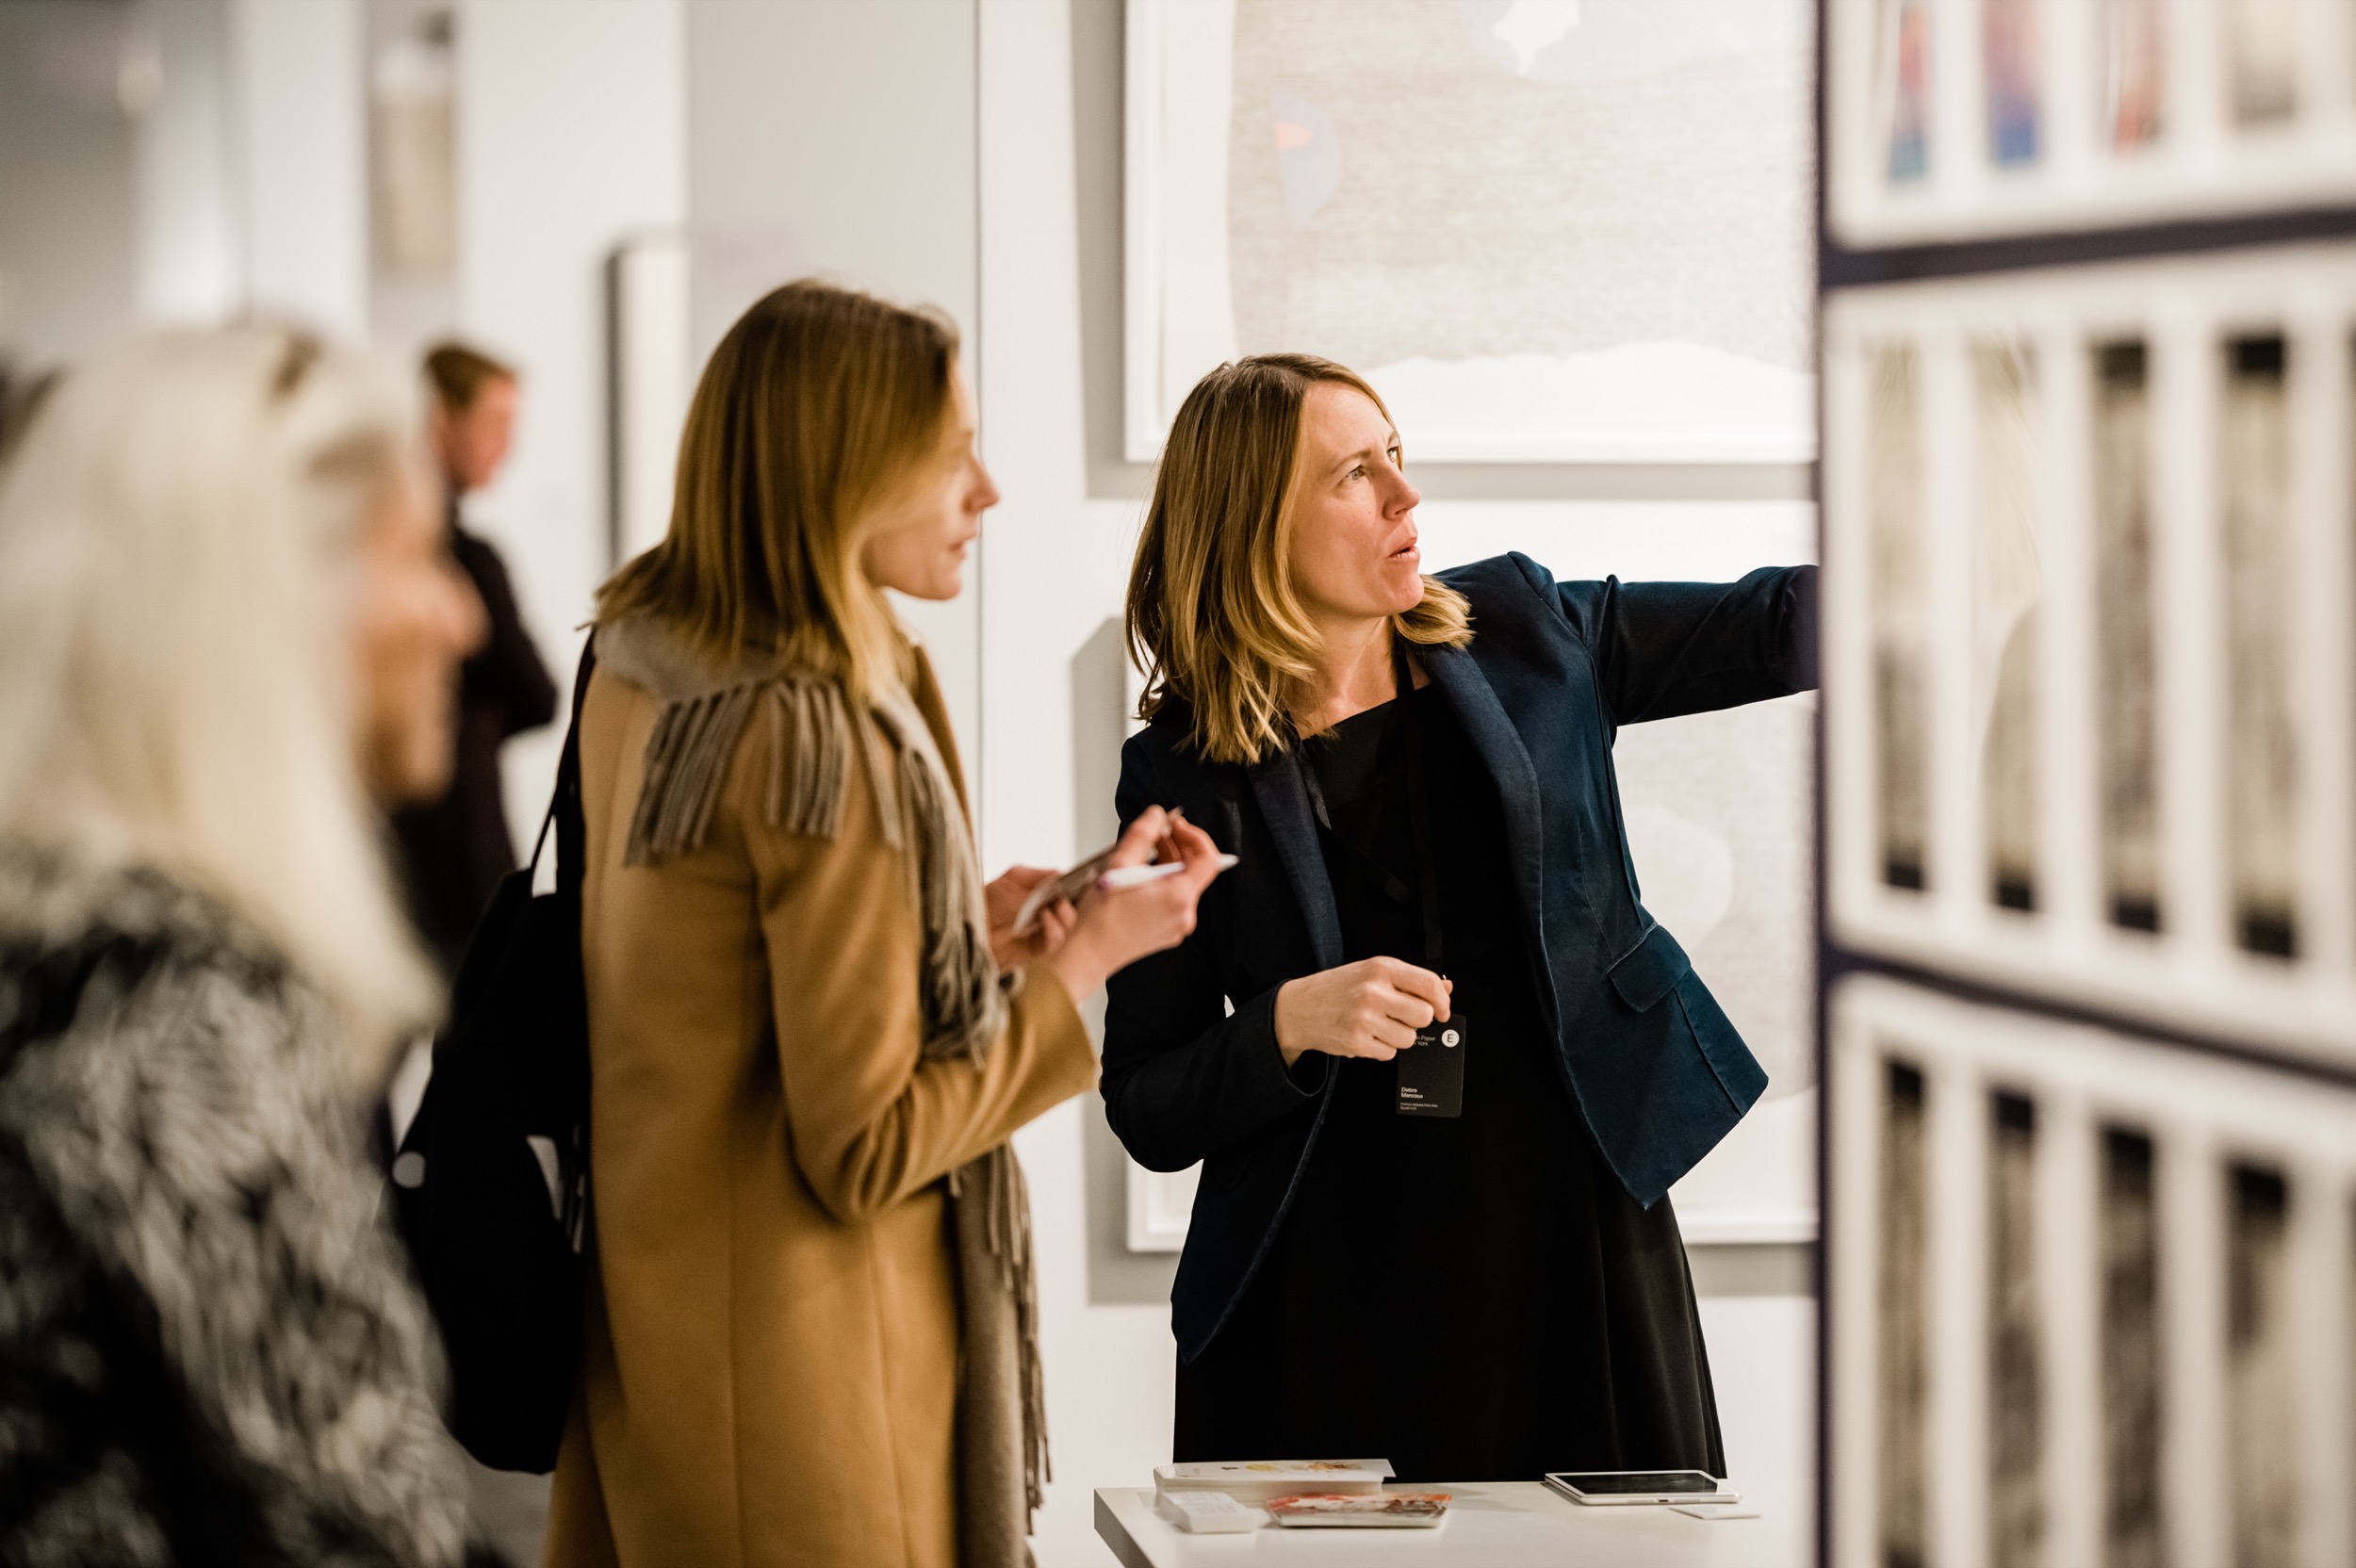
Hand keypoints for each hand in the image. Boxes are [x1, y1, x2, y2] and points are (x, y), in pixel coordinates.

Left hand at [985, 866, 1076, 971]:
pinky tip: (1044, 918)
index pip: (1068, 887)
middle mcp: (1045, 910)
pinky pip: (1054, 941)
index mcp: (1042, 892)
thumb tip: (1061, 875)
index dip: (1078, 883)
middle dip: (1072, 900)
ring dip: (1063, 915)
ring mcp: (1042, 929)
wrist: (968, 928)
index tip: (1084, 877)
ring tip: (1050, 907)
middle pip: (1072, 906)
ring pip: (1067, 925)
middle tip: (1065, 894)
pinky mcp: (1037, 948)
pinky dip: (1053, 929)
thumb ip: (1039, 876)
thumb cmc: (986, 902)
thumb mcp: (1013, 878)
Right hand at [1046, 807, 1228, 999]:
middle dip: (1178, 846)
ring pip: (1183, 885)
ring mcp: (1177, 926)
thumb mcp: (1120, 865)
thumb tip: (1155, 816)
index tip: (1177, 826)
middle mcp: (1184, 914)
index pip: (1208, 858)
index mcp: (1179, 897)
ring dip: (1169, 863)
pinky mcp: (1167, 933)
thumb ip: (1142, 834)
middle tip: (1158, 832)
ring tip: (1145, 852)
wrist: (1089, 954)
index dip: (1195, 836)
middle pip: (1195, 870)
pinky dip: (1162, 883)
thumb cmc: (1101, 918)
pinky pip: (1173, 901)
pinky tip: (1141, 876)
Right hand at [1272, 958, 1452, 1066]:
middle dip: (1418, 1020)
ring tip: (1379, 1025)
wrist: (1298, 1007)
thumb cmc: (1337, 988)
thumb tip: (1446, 988)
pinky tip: (1367, 1034)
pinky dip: (1382, 1048)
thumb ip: (1410, 980)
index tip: (1442, 1010)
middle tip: (1401, 1016)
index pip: (1429, 984)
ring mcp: (1364, 1018)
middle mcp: (1373, 992)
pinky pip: (1390, 1053)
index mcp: (1380, 968)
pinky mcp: (1357, 1042)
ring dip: (1399, 1036)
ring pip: (1409, 1038)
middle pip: (1424, 1015)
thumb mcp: (1372, 972)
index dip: (1443, 1001)